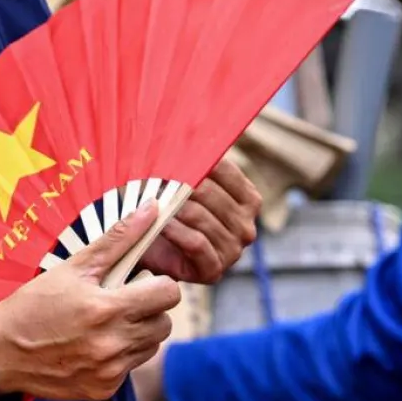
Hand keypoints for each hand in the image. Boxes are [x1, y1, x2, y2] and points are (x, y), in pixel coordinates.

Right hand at [0, 204, 180, 400]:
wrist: (0, 352)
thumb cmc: (36, 303)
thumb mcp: (75, 266)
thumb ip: (119, 238)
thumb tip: (152, 209)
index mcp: (107, 309)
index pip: (169, 294)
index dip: (158, 284)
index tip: (139, 282)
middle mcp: (112, 345)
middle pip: (165, 323)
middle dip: (150, 309)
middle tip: (123, 301)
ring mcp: (109, 371)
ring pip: (152, 346)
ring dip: (139, 332)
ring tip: (109, 322)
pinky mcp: (103, 390)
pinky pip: (131, 367)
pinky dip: (121, 355)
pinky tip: (95, 344)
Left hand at [140, 156, 260, 283]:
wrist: (152, 253)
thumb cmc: (171, 213)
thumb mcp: (186, 185)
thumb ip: (192, 164)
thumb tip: (184, 131)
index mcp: (249, 199)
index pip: (225, 170)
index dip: (197, 161)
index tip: (171, 156)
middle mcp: (247, 226)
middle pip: (211, 195)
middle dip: (180, 186)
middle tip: (155, 178)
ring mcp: (234, 250)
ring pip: (202, 218)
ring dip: (173, 209)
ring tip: (153, 201)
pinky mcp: (215, 269)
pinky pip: (196, 243)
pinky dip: (175, 231)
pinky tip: (159, 224)